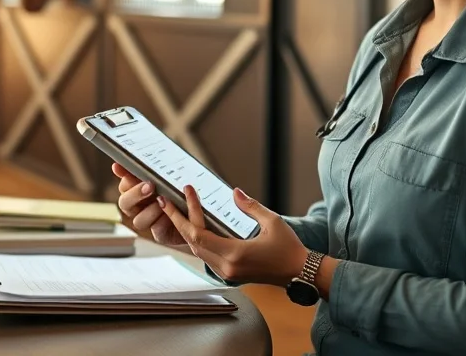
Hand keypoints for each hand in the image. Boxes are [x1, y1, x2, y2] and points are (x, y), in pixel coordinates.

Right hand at [112, 163, 183, 246]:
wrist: (199, 212)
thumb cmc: (180, 190)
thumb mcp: (168, 177)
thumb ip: (151, 170)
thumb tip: (119, 164)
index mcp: (136, 191)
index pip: (124, 184)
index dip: (125, 177)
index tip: (127, 170)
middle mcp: (138, 207)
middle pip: (124, 203)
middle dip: (136, 194)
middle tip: (150, 186)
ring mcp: (148, 222)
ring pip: (138, 220)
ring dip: (151, 210)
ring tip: (164, 202)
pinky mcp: (160, 234)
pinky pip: (156, 230)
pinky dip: (163, 222)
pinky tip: (171, 215)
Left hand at [158, 184, 308, 286]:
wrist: (300, 273)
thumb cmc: (289, 248)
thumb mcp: (272, 222)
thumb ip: (250, 206)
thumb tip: (234, 192)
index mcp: (234, 254)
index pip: (198, 236)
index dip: (183, 216)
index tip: (174, 199)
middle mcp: (226, 266)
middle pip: (192, 243)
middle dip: (177, 221)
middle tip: (166, 201)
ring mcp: (227, 272)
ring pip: (197, 250)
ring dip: (186, 230)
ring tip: (177, 211)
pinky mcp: (230, 273)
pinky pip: (206, 255)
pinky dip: (197, 240)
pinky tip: (194, 226)